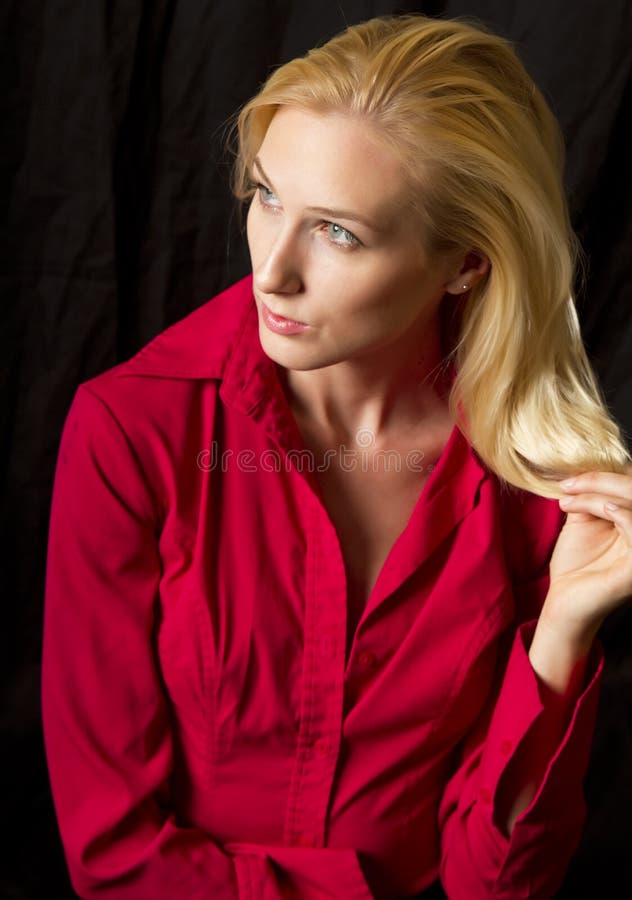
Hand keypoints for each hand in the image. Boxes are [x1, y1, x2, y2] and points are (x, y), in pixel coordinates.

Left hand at [543, 468, 631, 641]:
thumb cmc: (575, 564)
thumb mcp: (583, 520)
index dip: (606, 473)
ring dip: (603, 495)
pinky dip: (624, 514)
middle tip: (569, 484)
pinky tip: (605, 510)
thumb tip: (587, 467)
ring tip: (571, 500)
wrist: (564, 600)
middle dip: (603, 479)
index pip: (630, 484)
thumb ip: (591, 495)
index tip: (571, 476)